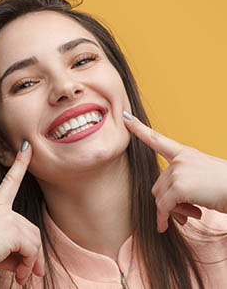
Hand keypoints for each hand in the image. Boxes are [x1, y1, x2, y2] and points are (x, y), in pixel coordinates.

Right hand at [0, 142, 43, 286]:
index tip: (26, 147)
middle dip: (33, 254)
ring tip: (23, 278)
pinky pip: (30, 247)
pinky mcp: (10, 227)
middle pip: (30, 229)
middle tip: (30, 275)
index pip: (9, 182)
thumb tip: (32, 267)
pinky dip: (29, 264)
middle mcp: (0, 209)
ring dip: (31, 262)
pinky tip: (21, 277)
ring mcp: (5, 216)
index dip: (19, 163)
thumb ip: (14, 250)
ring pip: (33, 239)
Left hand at [123, 111, 226, 232]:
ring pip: (159, 197)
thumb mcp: (201, 178)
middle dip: (168, 201)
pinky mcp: (180, 186)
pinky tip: (171, 225)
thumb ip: (181, 184)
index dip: (140, 129)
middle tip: (187, 210)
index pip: (158, 139)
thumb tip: (164, 207)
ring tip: (192, 213)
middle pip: (157, 184)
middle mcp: (180, 159)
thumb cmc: (226, 186)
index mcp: (185, 154)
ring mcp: (179, 171)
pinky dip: (164, 218)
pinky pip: (163, 206)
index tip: (126, 118)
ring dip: (172, 210)